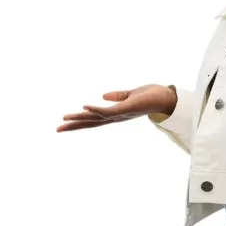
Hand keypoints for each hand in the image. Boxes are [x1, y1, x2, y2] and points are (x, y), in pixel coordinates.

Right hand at [56, 83, 176, 131]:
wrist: (168, 98)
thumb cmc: (152, 96)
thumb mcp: (131, 95)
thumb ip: (118, 97)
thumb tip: (103, 96)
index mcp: (116, 114)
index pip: (95, 119)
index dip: (80, 121)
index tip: (64, 123)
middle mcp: (117, 117)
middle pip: (92, 123)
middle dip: (74, 126)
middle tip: (57, 129)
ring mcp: (121, 114)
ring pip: (96, 118)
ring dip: (81, 118)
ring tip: (65, 118)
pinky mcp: (127, 109)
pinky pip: (108, 111)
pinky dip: (96, 109)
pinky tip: (84, 107)